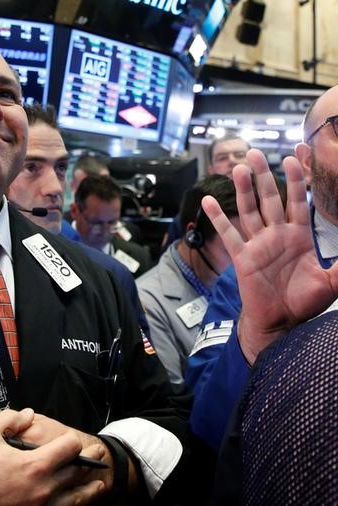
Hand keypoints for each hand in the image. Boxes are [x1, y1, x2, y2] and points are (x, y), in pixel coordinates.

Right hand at [0, 409, 103, 504]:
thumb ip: (9, 419)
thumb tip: (26, 414)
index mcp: (34, 465)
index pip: (68, 447)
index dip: (71, 440)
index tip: (70, 439)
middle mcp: (43, 488)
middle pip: (76, 472)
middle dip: (87, 461)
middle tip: (95, 454)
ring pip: (75, 498)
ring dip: (88, 489)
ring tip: (98, 483)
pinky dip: (74, 505)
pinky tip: (77, 502)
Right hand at [203, 149, 337, 363]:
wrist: (282, 322)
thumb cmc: (305, 301)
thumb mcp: (332, 280)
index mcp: (299, 235)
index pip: (296, 200)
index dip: (296, 178)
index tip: (293, 156)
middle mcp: (277, 234)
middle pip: (269, 198)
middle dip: (264, 175)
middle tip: (256, 153)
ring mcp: (258, 244)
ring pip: (249, 210)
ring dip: (243, 189)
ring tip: (237, 168)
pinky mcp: (242, 257)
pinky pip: (229, 234)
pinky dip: (218, 217)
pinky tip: (208, 201)